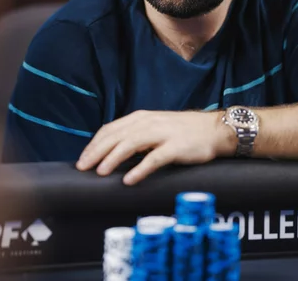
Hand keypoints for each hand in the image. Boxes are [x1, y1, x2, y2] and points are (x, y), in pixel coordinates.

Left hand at [76, 110, 234, 184]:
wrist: (215, 129)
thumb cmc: (183, 132)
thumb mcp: (156, 127)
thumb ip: (136, 135)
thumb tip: (111, 152)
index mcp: (141, 118)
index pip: (110, 129)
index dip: (94, 144)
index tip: (82, 159)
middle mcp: (149, 123)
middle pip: (116, 136)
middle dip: (97, 152)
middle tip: (83, 168)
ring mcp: (163, 134)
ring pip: (131, 144)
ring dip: (113, 158)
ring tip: (100, 172)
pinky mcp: (176, 147)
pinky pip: (155, 158)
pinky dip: (140, 169)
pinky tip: (129, 180)